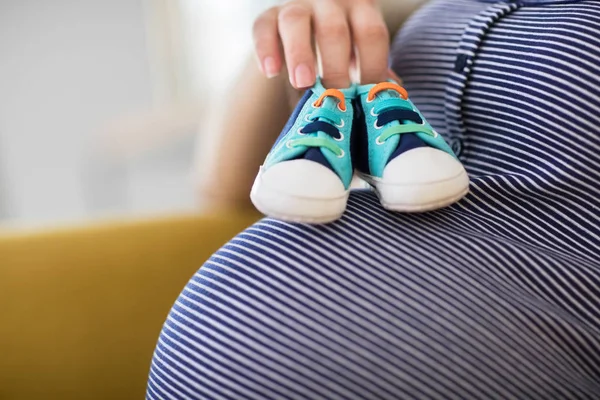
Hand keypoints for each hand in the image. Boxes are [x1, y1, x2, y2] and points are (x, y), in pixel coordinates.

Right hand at [253, 0, 389, 88]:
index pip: (371, 33)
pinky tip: (271, 72)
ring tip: (303, 83)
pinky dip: (265, 49)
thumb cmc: (344, 50)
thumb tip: (392, 97)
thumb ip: (374, 72)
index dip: (372, 66)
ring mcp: (298, 7)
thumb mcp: (362, 54)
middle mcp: (330, 2)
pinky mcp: (269, 16)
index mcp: (361, 9)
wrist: (309, 31)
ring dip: (300, 53)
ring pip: (296, 21)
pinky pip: (263, 27)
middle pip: (334, 29)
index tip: (368, 99)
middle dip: (335, 66)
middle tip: (335, 96)